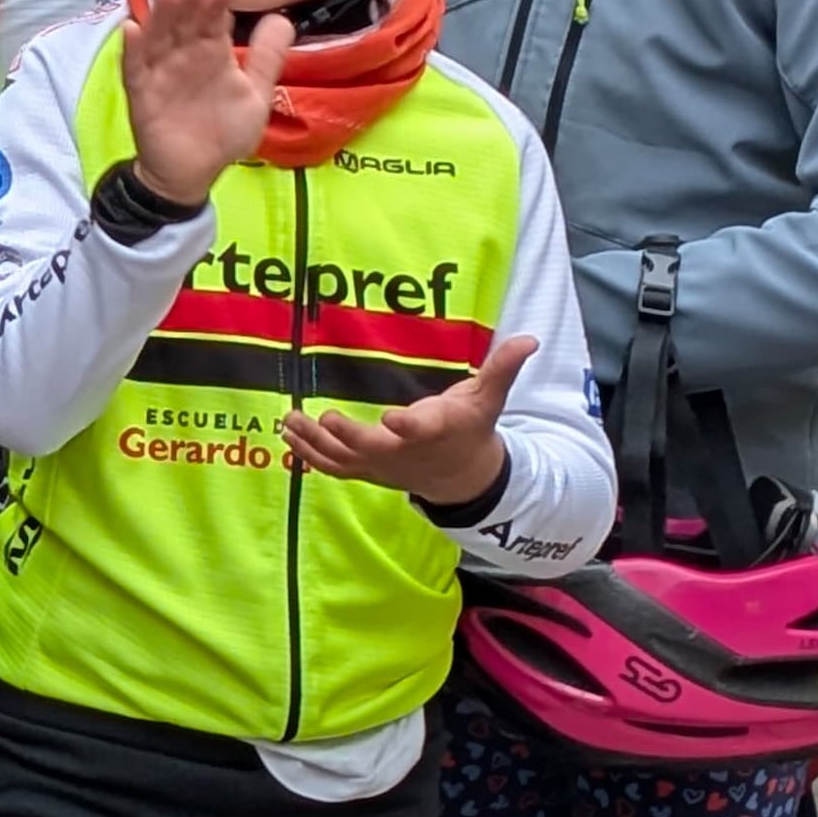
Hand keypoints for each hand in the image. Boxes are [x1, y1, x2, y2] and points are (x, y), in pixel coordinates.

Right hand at [114, 0, 291, 210]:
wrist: (194, 173)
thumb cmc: (222, 131)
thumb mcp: (254, 94)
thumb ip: (267, 58)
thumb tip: (282, 18)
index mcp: (211, 50)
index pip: (213, 17)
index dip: (218, 0)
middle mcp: (183, 53)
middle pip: (184, 18)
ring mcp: (160, 70)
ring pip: (158, 35)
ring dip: (160, 12)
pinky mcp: (141, 93)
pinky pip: (134, 68)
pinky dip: (132, 49)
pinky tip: (132, 29)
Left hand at [286, 332, 541, 504]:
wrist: (462, 476)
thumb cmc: (470, 427)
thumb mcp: (489, 398)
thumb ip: (502, 367)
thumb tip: (530, 339)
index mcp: (436, 430)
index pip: (423, 429)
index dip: (408, 426)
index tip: (393, 418)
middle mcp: (406, 452)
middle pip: (375, 449)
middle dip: (349, 437)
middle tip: (324, 417)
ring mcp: (383, 465)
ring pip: (346, 460)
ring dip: (315, 444)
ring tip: (289, 421)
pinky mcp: (368, 470)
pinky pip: (335, 467)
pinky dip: (309, 454)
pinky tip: (287, 433)